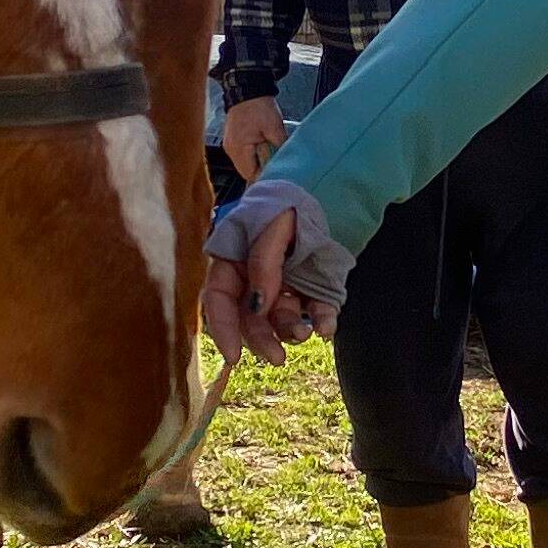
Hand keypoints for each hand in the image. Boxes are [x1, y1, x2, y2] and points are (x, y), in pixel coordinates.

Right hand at [202, 199, 331, 361]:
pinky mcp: (312, 291)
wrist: (326, 189)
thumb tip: (257, 305)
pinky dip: (321, 321)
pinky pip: (315, 312)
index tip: (233, 356)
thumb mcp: (272, 224)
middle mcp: (255, 281)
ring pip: (281, 321)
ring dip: (290, 331)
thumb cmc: (288, 203)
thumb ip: (263, 262)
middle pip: (250, 319)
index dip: (224, 329)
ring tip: (306, 332)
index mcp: (233, 262)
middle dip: (262, 339)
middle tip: (276, 358)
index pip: (219, 300)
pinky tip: (327, 327)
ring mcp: (285, 289)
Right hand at [220, 94, 286, 180]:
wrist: (247, 89)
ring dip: (257, 163)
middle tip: (275, 163)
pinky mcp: (232, 141)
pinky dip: (252, 156)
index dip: (264, 176)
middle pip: (246, 172)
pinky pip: (242, 156)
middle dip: (261, 170)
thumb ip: (279, 147)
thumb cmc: (259, 106)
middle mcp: (231, 149)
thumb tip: (285, 162)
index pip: (251, 174)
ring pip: (245, 165)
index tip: (277, 173)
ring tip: (269, 154)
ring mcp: (230, 146)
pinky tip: (262, 149)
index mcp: (239, 147)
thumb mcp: (275, 127)